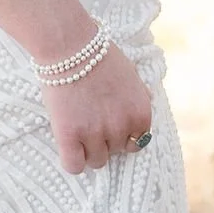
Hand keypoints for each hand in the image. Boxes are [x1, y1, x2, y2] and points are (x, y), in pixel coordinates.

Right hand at [41, 41, 152, 174]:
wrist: (71, 46)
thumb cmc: (100, 55)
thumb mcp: (132, 75)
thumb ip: (140, 97)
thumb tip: (144, 111)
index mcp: (141, 113)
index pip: (137, 144)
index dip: (123, 136)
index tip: (110, 126)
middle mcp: (121, 127)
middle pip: (115, 152)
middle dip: (104, 140)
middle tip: (91, 120)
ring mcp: (95, 133)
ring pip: (97, 161)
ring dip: (88, 149)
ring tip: (78, 129)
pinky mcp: (69, 135)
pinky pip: (74, 166)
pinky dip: (73, 161)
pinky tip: (69, 147)